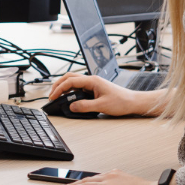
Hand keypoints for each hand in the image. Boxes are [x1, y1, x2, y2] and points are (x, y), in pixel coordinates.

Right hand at [47, 73, 161, 116]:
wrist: (133, 102)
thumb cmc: (122, 101)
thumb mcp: (102, 106)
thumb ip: (85, 106)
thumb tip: (71, 106)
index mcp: (92, 80)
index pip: (70, 81)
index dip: (59, 88)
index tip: (53, 96)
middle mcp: (92, 80)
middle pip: (69, 77)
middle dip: (58, 85)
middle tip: (51, 95)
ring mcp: (93, 84)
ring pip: (73, 81)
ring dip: (64, 87)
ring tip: (57, 96)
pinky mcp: (94, 89)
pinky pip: (79, 87)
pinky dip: (71, 91)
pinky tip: (69, 97)